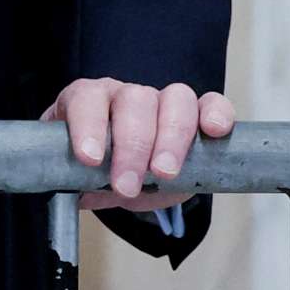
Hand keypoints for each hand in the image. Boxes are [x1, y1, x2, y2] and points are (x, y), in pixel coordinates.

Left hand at [41, 77, 236, 211]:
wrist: (120, 170)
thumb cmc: (96, 167)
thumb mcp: (79, 174)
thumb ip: (75, 180)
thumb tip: (73, 195)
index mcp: (88, 100)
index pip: (86, 100)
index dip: (89, 127)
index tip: (90, 160)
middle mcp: (125, 94)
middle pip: (134, 102)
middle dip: (131, 147)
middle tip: (126, 186)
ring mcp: (162, 100)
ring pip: (174, 100)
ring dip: (171, 138)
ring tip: (165, 174)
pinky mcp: (197, 113)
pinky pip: (211, 103)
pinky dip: (216, 113)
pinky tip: (214, 131)